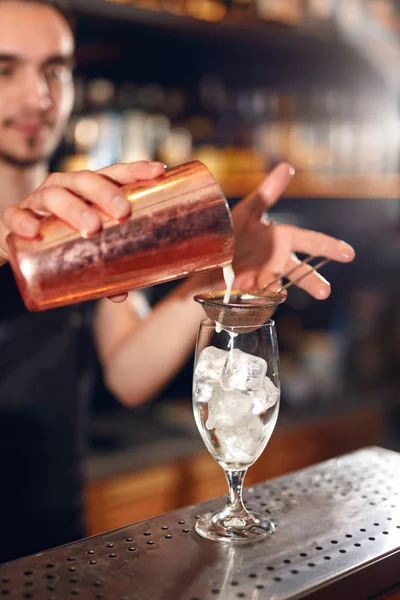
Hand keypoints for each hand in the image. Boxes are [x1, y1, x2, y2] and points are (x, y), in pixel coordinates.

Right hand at [1, 161, 165, 301]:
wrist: (22, 244)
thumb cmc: (65, 241)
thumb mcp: (88, 250)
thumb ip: (107, 270)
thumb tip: (123, 295)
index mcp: (89, 190)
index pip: (114, 173)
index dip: (135, 171)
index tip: (158, 173)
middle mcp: (65, 188)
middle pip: (86, 180)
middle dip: (106, 192)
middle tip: (123, 212)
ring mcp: (39, 200)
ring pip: (55, 194)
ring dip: (74, 208)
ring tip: (91, 227)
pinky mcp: (16, 217)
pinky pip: (16, 215)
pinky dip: (24, 220)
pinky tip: (34, 231)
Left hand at [230, 163, 354, 298]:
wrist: (209, 253)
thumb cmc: (232, 229)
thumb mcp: (248, 210)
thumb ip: (268, 193)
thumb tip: (287, 168)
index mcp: (282, 239)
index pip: (310, 241)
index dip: (329, 247)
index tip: (348, 254)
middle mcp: (277, 259)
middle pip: (300, 270)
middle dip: (312, 281)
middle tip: (325, 292)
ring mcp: (264, 276)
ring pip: (279, 286)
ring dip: (280, 291)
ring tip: (280, 294)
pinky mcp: (248, 290)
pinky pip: (258, 295)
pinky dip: (262, 297)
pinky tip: (265, 296)